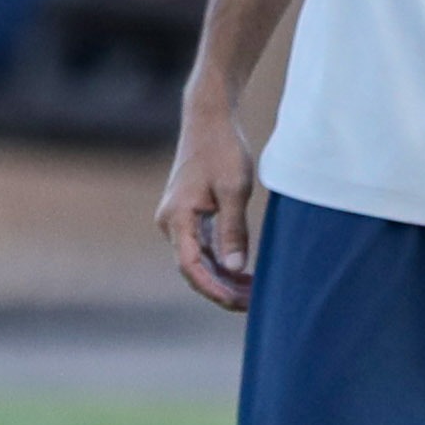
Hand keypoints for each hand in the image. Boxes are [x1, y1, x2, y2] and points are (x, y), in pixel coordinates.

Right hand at [160, 97, 260, 309]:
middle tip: (253, 304)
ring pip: (197, 260)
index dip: (214, 289)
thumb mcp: (234, 189)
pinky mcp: (188, 215)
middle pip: (193, 268)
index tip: (237, 303)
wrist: (209, 119)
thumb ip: (233, 230)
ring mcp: (177, 219)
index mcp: (177, 218)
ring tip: (252, 293)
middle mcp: (171, 222)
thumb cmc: (222, 149)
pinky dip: (220, 262)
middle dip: (221, 289)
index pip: (191, 266)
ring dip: (222, 278)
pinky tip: (242, 272)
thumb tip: (234, 269)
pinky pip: (201, 247)